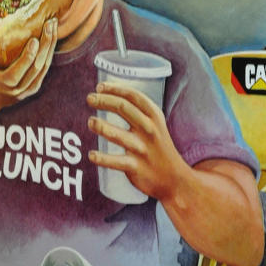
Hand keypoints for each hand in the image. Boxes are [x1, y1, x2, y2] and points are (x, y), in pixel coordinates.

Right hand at [0, 18, 57, 107]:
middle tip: (50, 24)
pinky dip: (49, 53)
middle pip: (38, 66)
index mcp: (5, 83)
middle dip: (46, 44)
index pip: (20, 69)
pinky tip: (52, 38)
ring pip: (44, 67)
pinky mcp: (35, 88)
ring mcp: (29, 89)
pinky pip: (45, 69)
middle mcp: (19, 88)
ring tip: (53, 26)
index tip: (34, 39)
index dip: (28, 55)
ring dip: (51, 46)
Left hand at [86, 82, 183, 200]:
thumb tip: (108, 95)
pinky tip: (92, 155)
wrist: (175, 179)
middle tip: (90, 99)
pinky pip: (116, 161)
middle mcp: (149, 130)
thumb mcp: (155, 125)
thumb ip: (136, 111)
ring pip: (118, 135)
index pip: (133, 96)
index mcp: (154, 117)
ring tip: (91, 122)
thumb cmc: (158, 147)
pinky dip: (102, 158)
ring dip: (101, 126)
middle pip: (123, 108)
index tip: (99, 87)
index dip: (115, 88)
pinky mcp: (136, 167)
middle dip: (104, 101)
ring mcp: (142, 149)